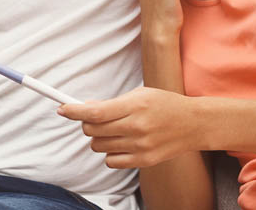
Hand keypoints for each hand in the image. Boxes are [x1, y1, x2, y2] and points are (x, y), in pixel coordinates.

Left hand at [58, 87, 197, 168]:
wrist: (193, 124)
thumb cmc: (164, 105)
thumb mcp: (140, 95)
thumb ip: (112, 103)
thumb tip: (85, 109)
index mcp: (135, 105)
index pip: (96, 112)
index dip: (74, 111)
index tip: (62, 109)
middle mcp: (137, 127)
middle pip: (93, 130)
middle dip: (87, 123)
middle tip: (95, 118)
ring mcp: (140, 146)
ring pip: (99, 146)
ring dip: (99, 138)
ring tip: (113, 130)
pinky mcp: (143, 161)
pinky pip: (111, 161)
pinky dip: (110, 153)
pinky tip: (121, 143)